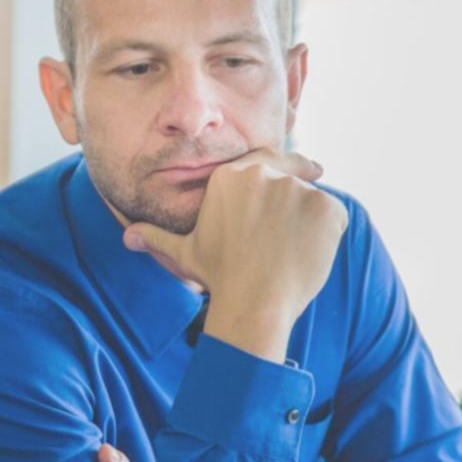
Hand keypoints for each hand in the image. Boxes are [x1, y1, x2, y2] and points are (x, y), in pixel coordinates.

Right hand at [123, 148, 346, 362]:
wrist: (253, 302)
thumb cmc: (218, 277)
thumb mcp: (185, 254)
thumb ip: (159, 238)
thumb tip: (128, 237)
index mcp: (231, 176)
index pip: (263, 160)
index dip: (279, 168)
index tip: (295, 171)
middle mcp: (264, 174)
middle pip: (290, 173)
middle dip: (299, 185)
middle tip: (310, 192)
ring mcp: (297, 189)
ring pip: (313, 197)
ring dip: (311, 217)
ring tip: (299, 249)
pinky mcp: (326, 207)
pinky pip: (334, 216)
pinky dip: (329, 233)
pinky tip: (312, 254)